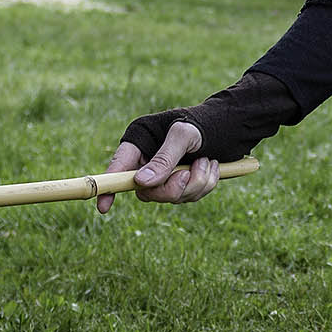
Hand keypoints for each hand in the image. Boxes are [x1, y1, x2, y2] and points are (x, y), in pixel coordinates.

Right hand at [98, 122, 219, 212]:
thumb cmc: (201, 123)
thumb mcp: (183, 135)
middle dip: (172, 188)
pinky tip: (211, 165)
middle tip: (188, 174)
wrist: (228, 125)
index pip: (118, 168)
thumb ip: (164, 158)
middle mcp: (148, 161)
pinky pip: (190, 196)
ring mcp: (165, 175)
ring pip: (172, 197)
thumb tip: (141, 183)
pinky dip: (205, 184)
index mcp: (139, 142)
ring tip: (206, 161)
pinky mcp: (182, 183)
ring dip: (195, 183)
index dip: (109, 189)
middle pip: (147, 192)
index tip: (103, 207)